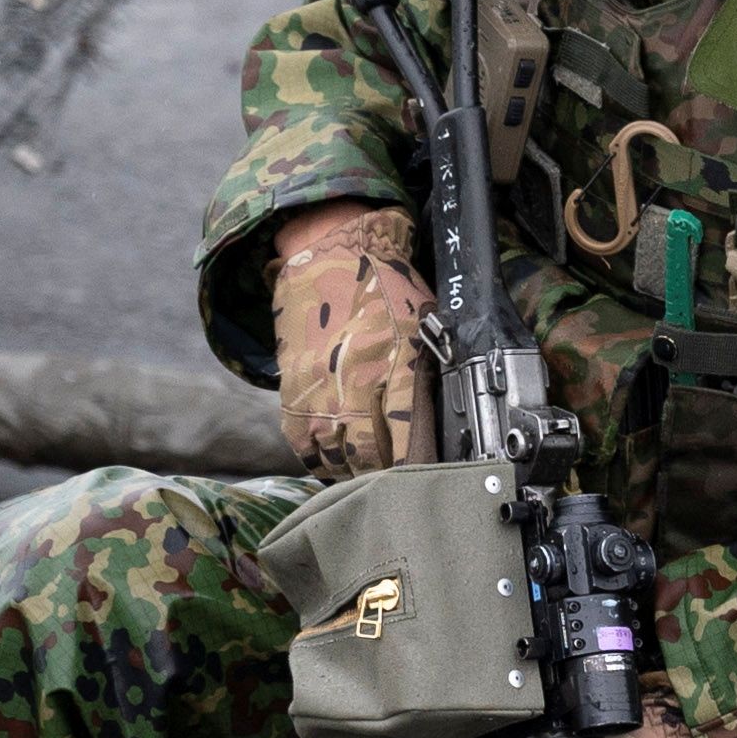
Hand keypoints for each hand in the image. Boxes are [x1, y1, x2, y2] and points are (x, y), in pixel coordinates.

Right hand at [270, 198, 433, 477]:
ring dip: (352, 470)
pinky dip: (318, 459)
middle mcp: (354, 382)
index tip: (424, 476)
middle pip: (369, 452)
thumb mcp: (423, 320)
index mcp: (393, 364)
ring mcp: (319, 389)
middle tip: (394, 482)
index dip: (415, 463)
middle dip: (383, 473)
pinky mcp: (292, 390)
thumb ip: (429, 364)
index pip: (408, 432)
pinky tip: (332, 462)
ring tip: (366, 476)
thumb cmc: (384, 286)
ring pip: (334, 453)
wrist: (329, 254)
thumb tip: (443, 405)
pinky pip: (302, 443)